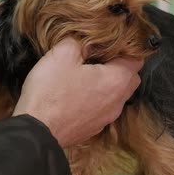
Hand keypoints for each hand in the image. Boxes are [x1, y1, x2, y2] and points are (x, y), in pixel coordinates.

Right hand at [13, 38, 142, 147]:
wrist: (37, 132)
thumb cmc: (51, 92)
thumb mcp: (61, 54)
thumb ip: (78, 42)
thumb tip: (85, 41)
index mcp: (117, 80)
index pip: (137, 60)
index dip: (126, 48)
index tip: (110, 43)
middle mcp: (118, 101)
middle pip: (131, 79)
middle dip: (121, 66)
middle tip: (99, 57)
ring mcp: (107, 118)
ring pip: (118, 95)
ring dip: (109, 84)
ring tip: (87, 75)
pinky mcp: (94, 128)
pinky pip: (104, 108)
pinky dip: (98, 99)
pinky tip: (79, 94)